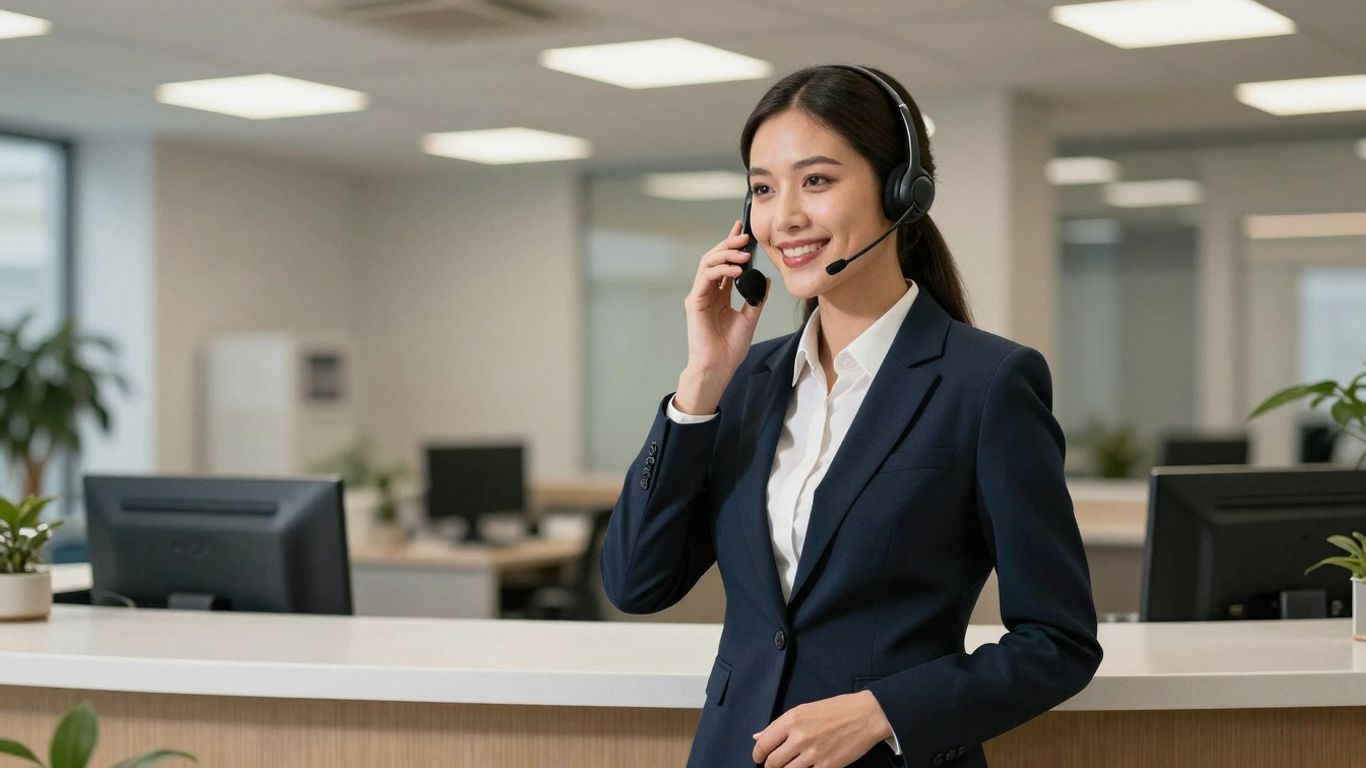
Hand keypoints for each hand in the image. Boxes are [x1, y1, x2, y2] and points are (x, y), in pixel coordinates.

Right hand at [682, 221, 767, 378]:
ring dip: (726, 253)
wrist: (719, 366)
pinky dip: (721, 269)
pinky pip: (706, 276)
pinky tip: (736, 269)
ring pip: (708, 262)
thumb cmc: (730, 348)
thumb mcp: (750, 318)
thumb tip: (764, 279)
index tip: (743, 230)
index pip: (725, 263)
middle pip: (715, 258)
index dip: (732, 245)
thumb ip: (756, 297)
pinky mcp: (695, 301)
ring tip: (744, 252)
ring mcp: (700, 295)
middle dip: (729, 243)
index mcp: (720, 295)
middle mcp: (708, 292)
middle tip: (745, 235)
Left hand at [751, 690, 892, 767]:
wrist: (865, 715)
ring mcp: (813, 754)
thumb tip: (758, 736)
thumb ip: (778, 725)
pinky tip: (807, 767)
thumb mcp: (803, 710)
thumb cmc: (835, 710)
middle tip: (775, 765)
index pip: (764, 744)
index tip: (759, 758)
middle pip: (773, 763)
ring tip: (791, 766)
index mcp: (791, 720)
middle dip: (771, 766)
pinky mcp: (827, 766)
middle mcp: (800, 737)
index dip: (757, 755)